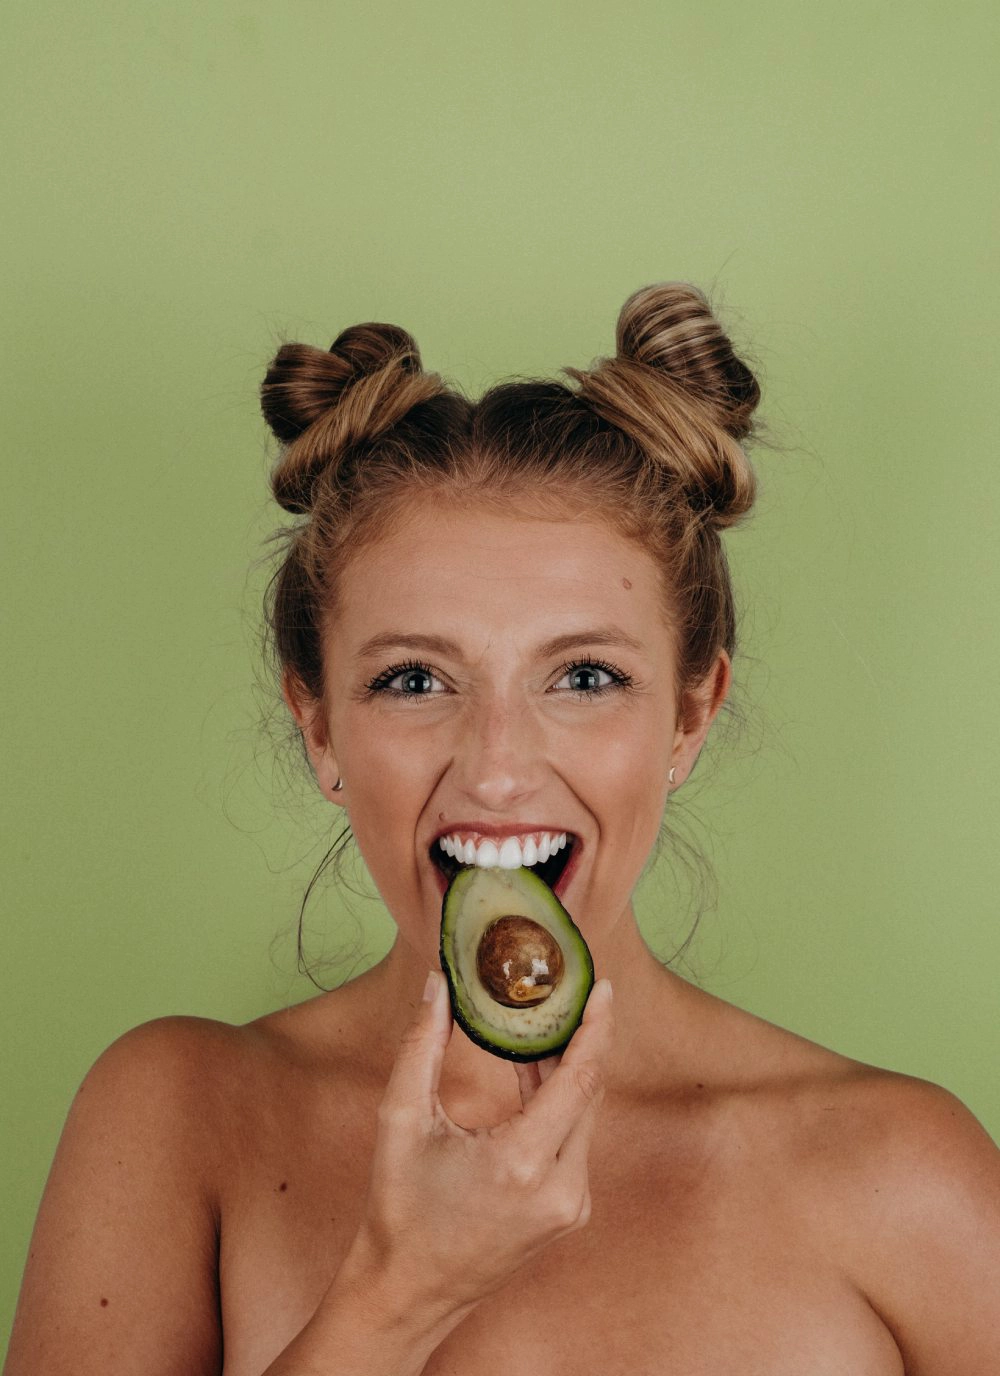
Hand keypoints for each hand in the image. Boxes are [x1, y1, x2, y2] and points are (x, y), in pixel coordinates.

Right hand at [346, 971, 613, 1317]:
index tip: (604, 987)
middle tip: (565, 993)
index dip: (597, 1029)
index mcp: (522, 1165)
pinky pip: (575, 1141)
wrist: (408, 1292)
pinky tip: (531, 1072)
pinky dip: (558, 1103)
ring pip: (584, 1116)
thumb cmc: (400, 1208)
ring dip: (566, 1070)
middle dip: (579, 1040)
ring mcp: (571, 1206)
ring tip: (540, 1024)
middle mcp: (561, 1189)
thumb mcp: (401, 1120)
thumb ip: (421, 1045)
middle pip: (589, 1093)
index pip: (581, 1080)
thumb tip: (437, 984)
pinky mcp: (568, 1212)